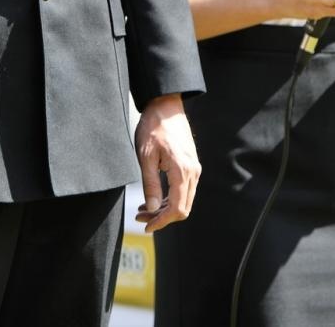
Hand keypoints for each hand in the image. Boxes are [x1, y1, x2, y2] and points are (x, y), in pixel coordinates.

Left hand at [133, 93, 200, 232]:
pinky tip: (153, 199)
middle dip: (162, 218)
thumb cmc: (153, 128)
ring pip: (183, 200)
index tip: (147, 226)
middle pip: (183, 208)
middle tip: (141, 219)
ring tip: (143, 210)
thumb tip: (151, 208)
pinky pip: (183, 190)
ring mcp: (193, 169)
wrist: (165, 106)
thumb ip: (150, 184)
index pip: (176, 208)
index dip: (162, 221)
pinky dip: (169, 198)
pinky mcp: (190, 165)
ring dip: (165, 209)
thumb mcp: (145, 156)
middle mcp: (192, 172)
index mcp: (182, 171)